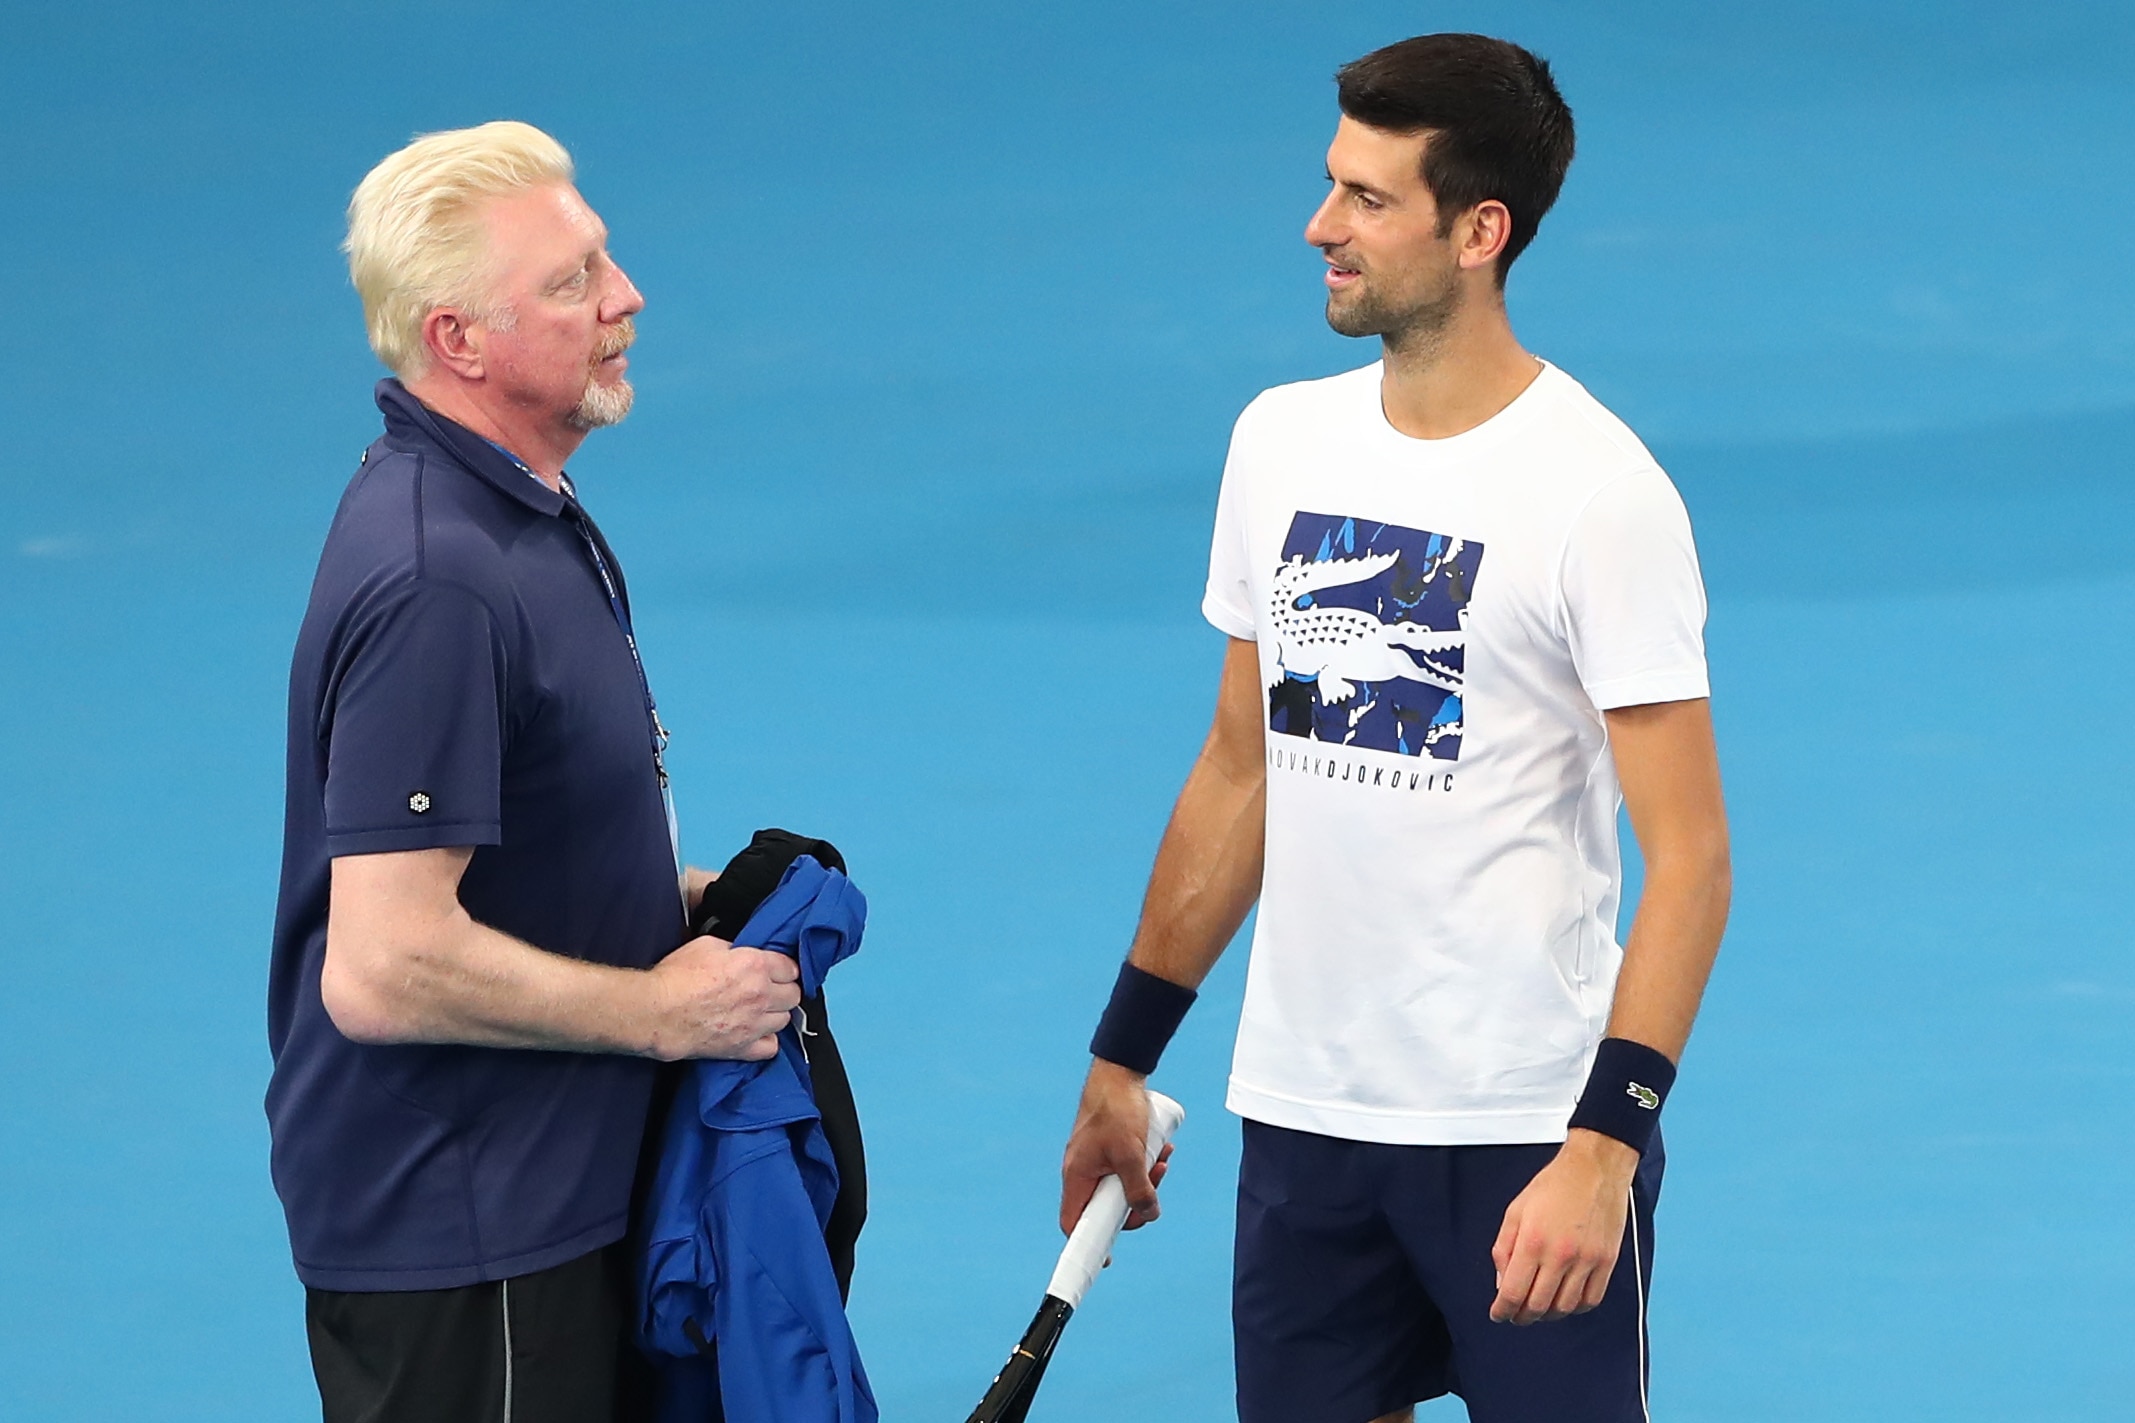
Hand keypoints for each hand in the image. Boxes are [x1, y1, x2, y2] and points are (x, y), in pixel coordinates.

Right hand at [644, 935, 800, 1061]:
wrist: (658, 1012)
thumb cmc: (676, 978)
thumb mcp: (706, 946)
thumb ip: (735, 949)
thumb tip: (742, 954)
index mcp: (755, 966)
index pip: (791, 967)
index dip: (783, 968)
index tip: (777, 970)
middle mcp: (761, 995)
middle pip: (793, 995)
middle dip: (784, 990)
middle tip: (770, 989)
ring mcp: (755, 1024)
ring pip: (785, 1020)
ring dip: (776, 1014)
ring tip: (761, 1011)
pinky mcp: (743, 1047)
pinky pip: (771, 1047)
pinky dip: (767, 1041)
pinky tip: (756, 1033)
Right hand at [1059, 1059, 1171, 1233]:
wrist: (1118, 1072)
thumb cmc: (1117, 1109)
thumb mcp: (1131, 1154)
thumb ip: (1139, 1189)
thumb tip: (1148, 1215)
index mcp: (1077, 1177)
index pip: (1074, 1223)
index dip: (1088, 1244)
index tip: (1107, 1259)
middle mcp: (1082, 1171)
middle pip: (1105, 1207)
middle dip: (1135, 1202)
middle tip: (1155, 1189)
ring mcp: (1095, 1159)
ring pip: (1120, 1186)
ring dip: (1145, 1180)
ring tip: (1162, 1161)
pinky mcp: (1108, 1148)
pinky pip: (1126, 1167)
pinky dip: (1143, 1165)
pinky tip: (1161, 1151)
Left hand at [1489, 1129, 1638, 1324]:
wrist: (1594, 1169)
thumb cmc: (1553, 1186)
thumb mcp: (1515, 1211)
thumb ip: (1504, 1248)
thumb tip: (1502, 1282)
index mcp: (1533, 1241)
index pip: (1513, 1292)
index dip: (1502, 1310)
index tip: (1498, 1314)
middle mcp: (1561, 1255)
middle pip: (1538, 1306)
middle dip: (1523, 1316)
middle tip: (1516, 1315)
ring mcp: (1587, 1260)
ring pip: (1564, 1307)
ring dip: (1548, 1315)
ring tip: (1539, 1308)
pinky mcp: (1607, 1262)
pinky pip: (1591, 1300)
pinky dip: (1575, 1308)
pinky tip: (1565, 1301)